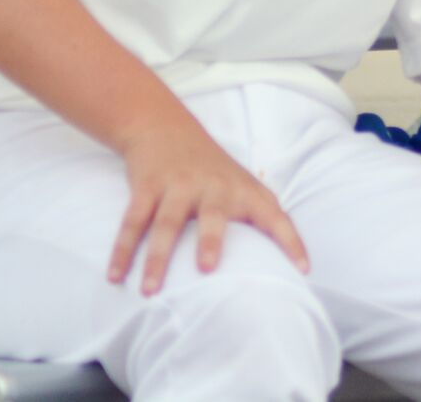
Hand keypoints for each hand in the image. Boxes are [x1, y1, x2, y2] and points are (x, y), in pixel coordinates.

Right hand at [109, 117, 308, 294]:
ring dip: (157, 259)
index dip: (291, 242)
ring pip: (167, 224)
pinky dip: (123, 250)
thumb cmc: (212, 171)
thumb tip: (275, 263)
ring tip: (151, 291)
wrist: (165, 128)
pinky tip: (115, 276)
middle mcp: (214, 186)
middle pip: (213, 216)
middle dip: (210, 242)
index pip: (275, 217)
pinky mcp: (148, 186)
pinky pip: (133, 221)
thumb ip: (256, 215)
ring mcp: (179, 185)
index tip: (304, 269)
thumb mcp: (242, 185)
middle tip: (206, 269)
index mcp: (244, 190)